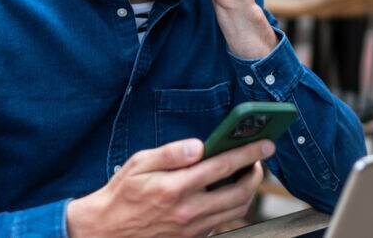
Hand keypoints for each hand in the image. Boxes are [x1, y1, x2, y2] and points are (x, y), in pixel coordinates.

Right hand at [66, 138, 273, 237]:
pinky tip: (226, 192)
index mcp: (175, 188)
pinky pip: (222, 221)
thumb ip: (171, 153)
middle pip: (240, 192)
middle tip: (259, 159)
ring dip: (248, 191)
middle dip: (256, 173)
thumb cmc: (123, 194)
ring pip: (236, 210)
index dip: (249, 153)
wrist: (107, 231)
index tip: (265, 143)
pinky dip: (231, 205)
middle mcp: (188, 211)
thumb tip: (199, 145)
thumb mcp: (139, 164)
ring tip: (246, 174)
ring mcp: (193, 229)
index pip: (223, 166)